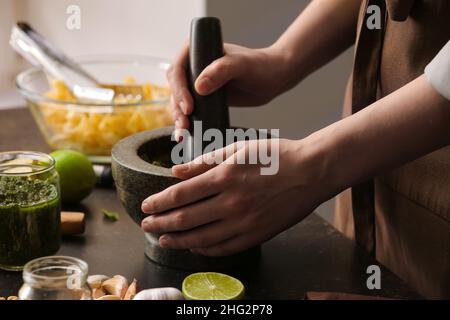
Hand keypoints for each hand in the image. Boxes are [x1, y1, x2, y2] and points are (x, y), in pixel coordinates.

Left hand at [140, 139, 333, 255]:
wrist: (312, 172)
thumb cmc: (276, 155)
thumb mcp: (239, 148)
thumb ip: (205, 161)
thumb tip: (177, 172)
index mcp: (224, 177)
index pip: (180, 195)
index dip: (159, 203)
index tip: (146, 207)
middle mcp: (231, 203)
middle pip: (185, 219)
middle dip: (161, 224)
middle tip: (147, 227)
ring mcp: (244, 222)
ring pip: (202, 238)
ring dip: (178, 240)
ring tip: (164, 240)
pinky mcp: (256, 235)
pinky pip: (224, 248)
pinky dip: (205, 250)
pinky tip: (195, 248)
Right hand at [167, 43, 288, 138]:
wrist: (273, 78)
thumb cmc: (260, 66)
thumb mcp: (242, 65)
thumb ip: (221, 71)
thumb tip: (199, 87)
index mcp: (196, 50)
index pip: (177, 70)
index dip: (179, 90)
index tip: (189, 107)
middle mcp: (193, 65)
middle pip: (175, 88)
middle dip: (177, 108)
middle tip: (184, 125)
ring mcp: (197, 82)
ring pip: (179, 101)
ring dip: (179, 118)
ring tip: (184, 133)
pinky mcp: (204, 97)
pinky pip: (190, 111)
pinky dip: (187, 122)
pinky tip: (186, 135)